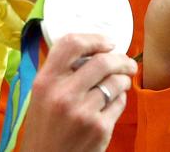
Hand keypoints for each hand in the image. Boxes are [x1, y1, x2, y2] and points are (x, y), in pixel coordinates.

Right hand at [20, 34, 135, 151]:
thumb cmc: (46, 129)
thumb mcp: (42, 97)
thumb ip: (61, 72)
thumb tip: (93, 49)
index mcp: (45, 82)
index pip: (71, 43)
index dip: (95, 39)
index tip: (108, 43)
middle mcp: (63, 95)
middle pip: (103, 61)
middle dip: (122, 59)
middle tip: (127, 63)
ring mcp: (83, 112)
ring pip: (116, 82)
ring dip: (123, 79)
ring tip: (121, 83)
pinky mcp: (99, 128)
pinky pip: (120, 103)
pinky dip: (121, 99)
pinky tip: (113, 103)